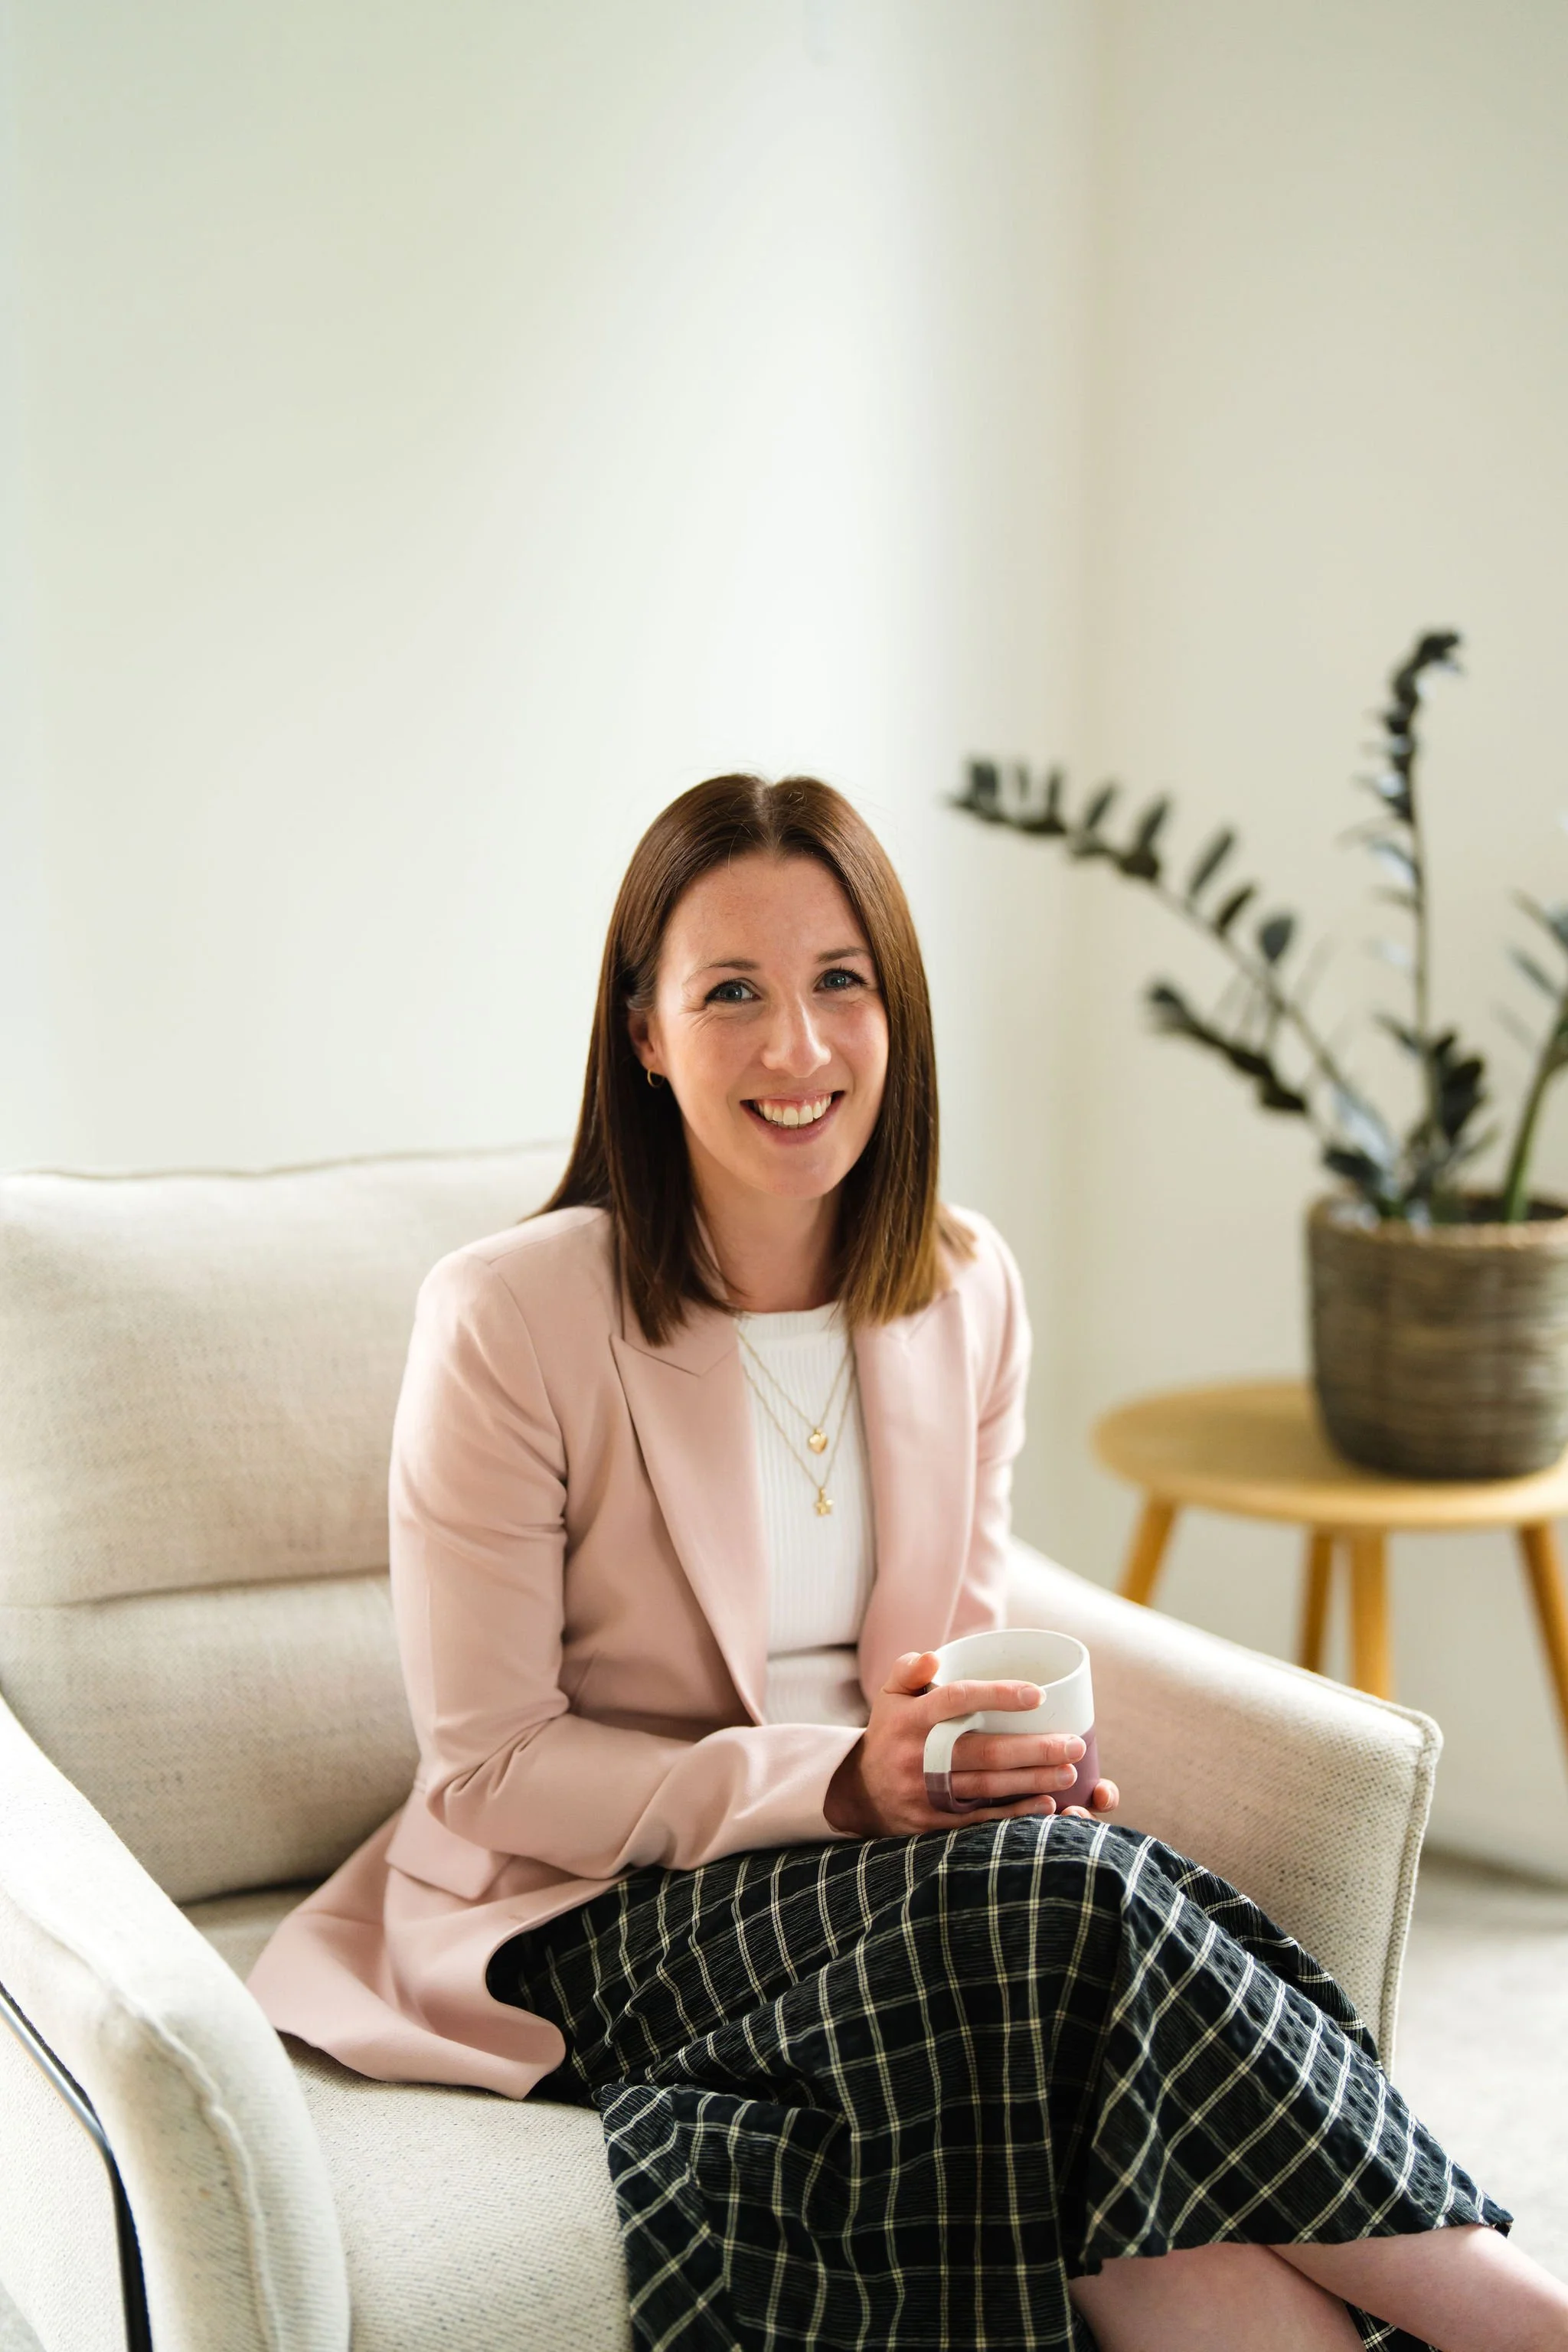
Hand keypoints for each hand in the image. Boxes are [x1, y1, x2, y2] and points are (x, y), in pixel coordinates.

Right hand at [825, 1650, 1120, 1838]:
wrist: (861, 1791)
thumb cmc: (890, 1731)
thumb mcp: (890, 1695)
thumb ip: (910, 1669)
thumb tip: (934, 1657)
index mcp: (910, 1719)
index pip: (957, 1701)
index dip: (997, 1696)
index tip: (1038, 1695)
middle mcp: (916, 1756)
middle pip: (982, 1751)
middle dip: (1033, 1748)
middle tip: (1074, 1743)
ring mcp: (925, 1792)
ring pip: (986, 1787)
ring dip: (1032, 1780)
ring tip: (1069, 1771)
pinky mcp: (933, 1822)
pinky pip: (979, 1818)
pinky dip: (1013, 1812)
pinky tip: (1045, 1805)